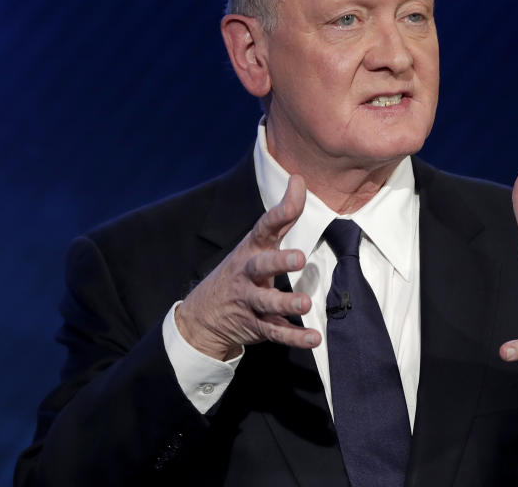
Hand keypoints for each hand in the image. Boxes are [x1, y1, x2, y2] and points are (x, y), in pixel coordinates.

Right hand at [175, 175, 319, 360]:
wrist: (203, 315)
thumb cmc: (242, 270)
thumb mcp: (257, 242)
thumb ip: (282, 215)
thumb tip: (298, 178)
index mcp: (252, 249)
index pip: (266, 226)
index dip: (282, 209)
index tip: (298, 188)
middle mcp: (249, 273)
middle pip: (261, 265)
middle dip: (279, 261)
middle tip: (299, 257)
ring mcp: (250, 300)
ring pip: (266, 301)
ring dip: (286, 302)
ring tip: (305, 304)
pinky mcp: (256, 324)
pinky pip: (275, 332)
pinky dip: (294, 337)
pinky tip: (313, 338)